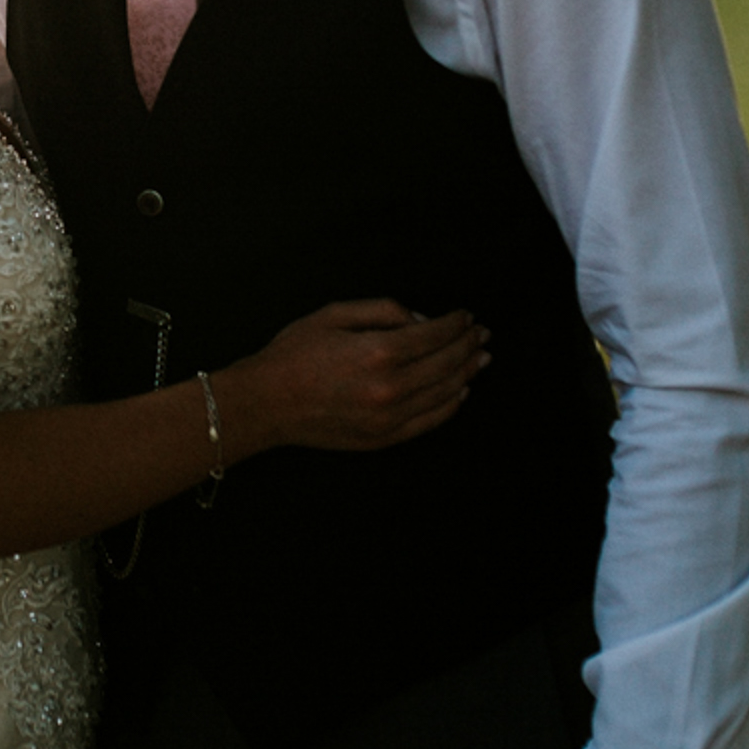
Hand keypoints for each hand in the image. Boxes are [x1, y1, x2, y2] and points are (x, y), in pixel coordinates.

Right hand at [223, 299, 486, 454]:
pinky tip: (459, 390)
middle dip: (468, 345)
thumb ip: (383, 311)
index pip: (435, 334)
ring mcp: (389, 417)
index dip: (456, 323)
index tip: (466, 316)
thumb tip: (420, 320)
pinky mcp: (384, 438)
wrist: (266, 403)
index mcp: (378, 351)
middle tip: (482, 334)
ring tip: (479, 358)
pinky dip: (451, 404)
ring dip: (467, 372)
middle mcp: (390, 387)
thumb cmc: (294, 354)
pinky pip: (431, 421)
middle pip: (447, 363)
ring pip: (446, 393)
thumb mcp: (334, 314)